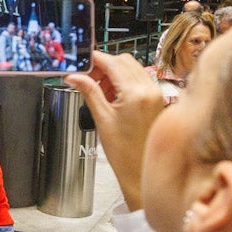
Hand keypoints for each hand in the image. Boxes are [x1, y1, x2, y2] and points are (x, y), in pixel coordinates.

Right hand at [65, 51, 165, 210]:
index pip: (112, 62)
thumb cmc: (124, 153)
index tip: (81, 63)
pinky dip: (125, 81)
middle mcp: (149, 90)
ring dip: (114, 73)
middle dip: (104, 65)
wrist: (141, 172)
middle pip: (124, 60)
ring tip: (100, 90)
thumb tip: (74, 76)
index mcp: (135, 93)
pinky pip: (140, 79)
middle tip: (88, 78)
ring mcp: (156, 94)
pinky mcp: (157, 99)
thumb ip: (89, 92)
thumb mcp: (101, 118)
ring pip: (132, 68)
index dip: (94, 60)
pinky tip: (113, 96)